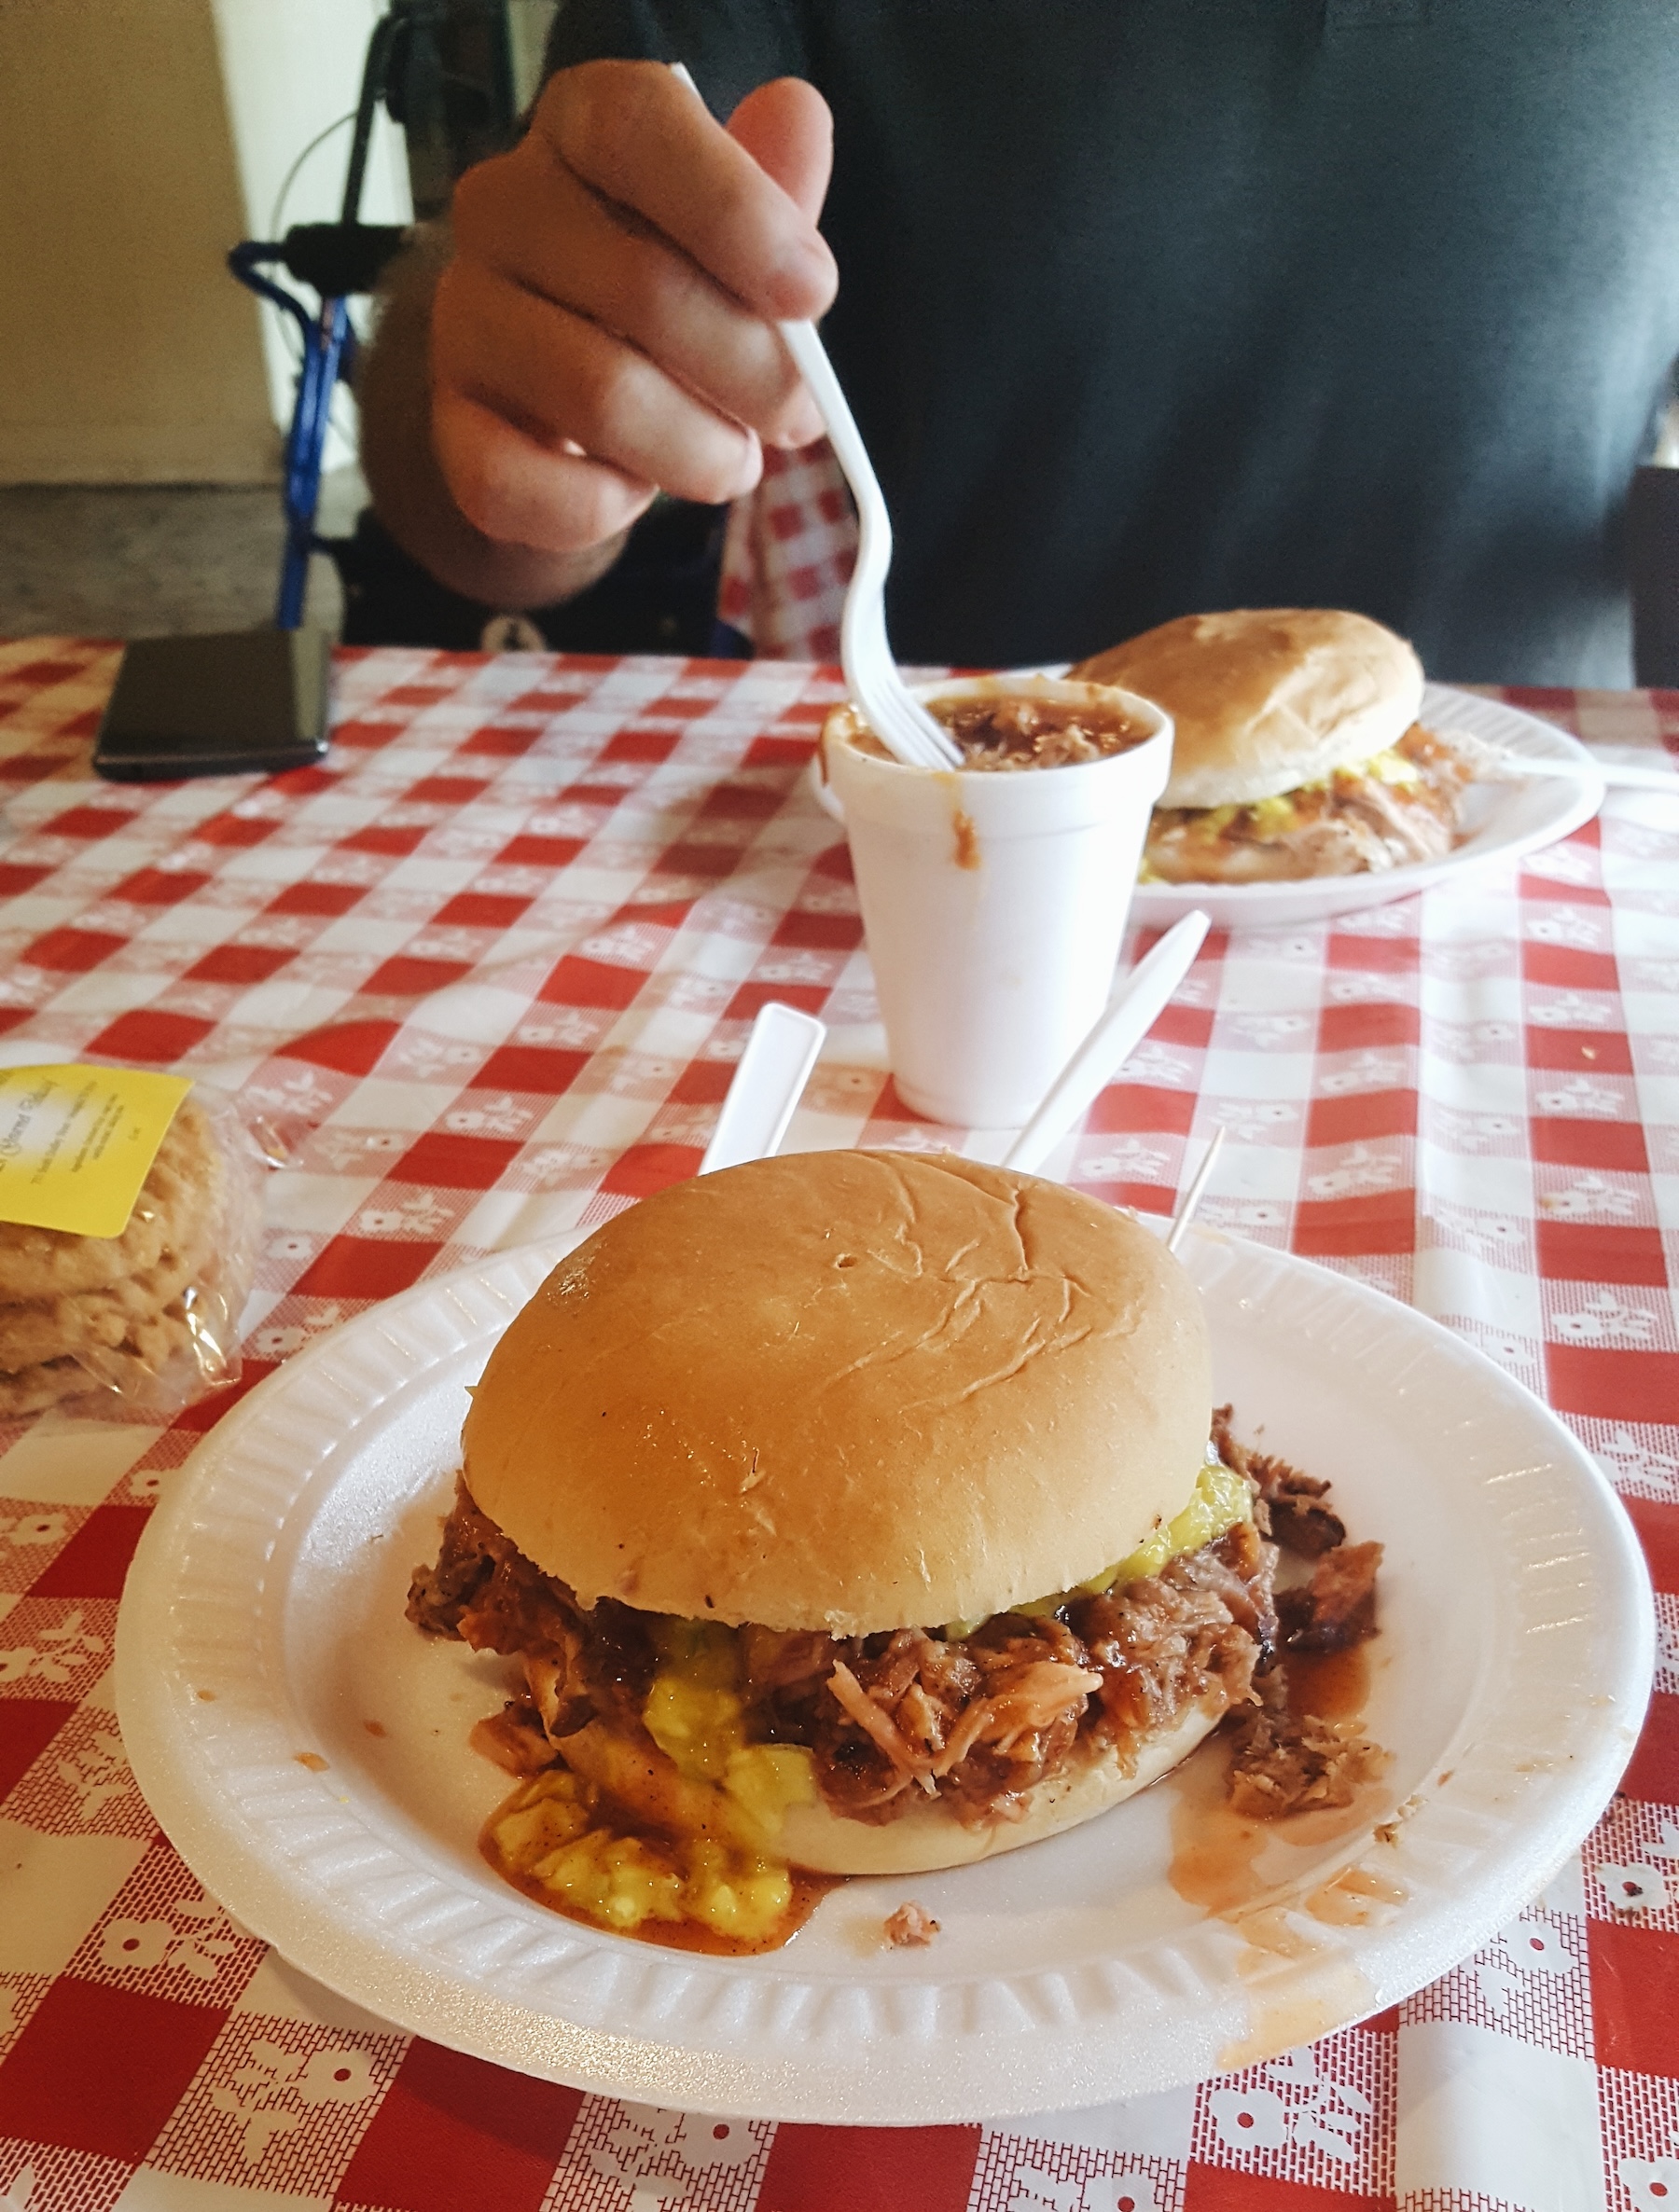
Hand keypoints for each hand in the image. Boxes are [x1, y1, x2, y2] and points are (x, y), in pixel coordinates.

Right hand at [432, 62, 836, 556]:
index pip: (639, 129)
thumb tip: (797, 118)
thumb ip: (770, 189)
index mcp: (578, 129)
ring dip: (696, 451)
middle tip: (798, 417)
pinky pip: (526, 484)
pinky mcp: (452, 424)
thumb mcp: (732, 234)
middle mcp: (501, 208)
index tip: (813, 293)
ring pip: (597, 395)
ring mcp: (464, 318)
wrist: (569, 389)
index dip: (738, 214)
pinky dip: (605, 507)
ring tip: (734, 463)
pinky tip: (636, 491)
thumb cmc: (665, 292)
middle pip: (643, 287)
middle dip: (752, 373)